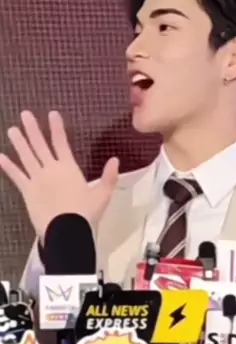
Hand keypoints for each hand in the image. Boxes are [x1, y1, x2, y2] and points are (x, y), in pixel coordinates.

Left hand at [0, 110, 118, 240]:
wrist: (67, 229)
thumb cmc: (86, 213)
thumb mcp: (103, 195)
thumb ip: (109, 176)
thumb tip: (115, 159)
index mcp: (69, 168)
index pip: (61, 142)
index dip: (57, 127)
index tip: (52, 114)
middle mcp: (51, 169)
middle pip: (40, 145)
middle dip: (32, 129)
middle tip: (25, 114)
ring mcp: (37, 179)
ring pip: (26, 157)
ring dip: (19, 142)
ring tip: (11, 129)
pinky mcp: (27, 191)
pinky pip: (16, 176)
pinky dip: (7, 166)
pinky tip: (0, 157)